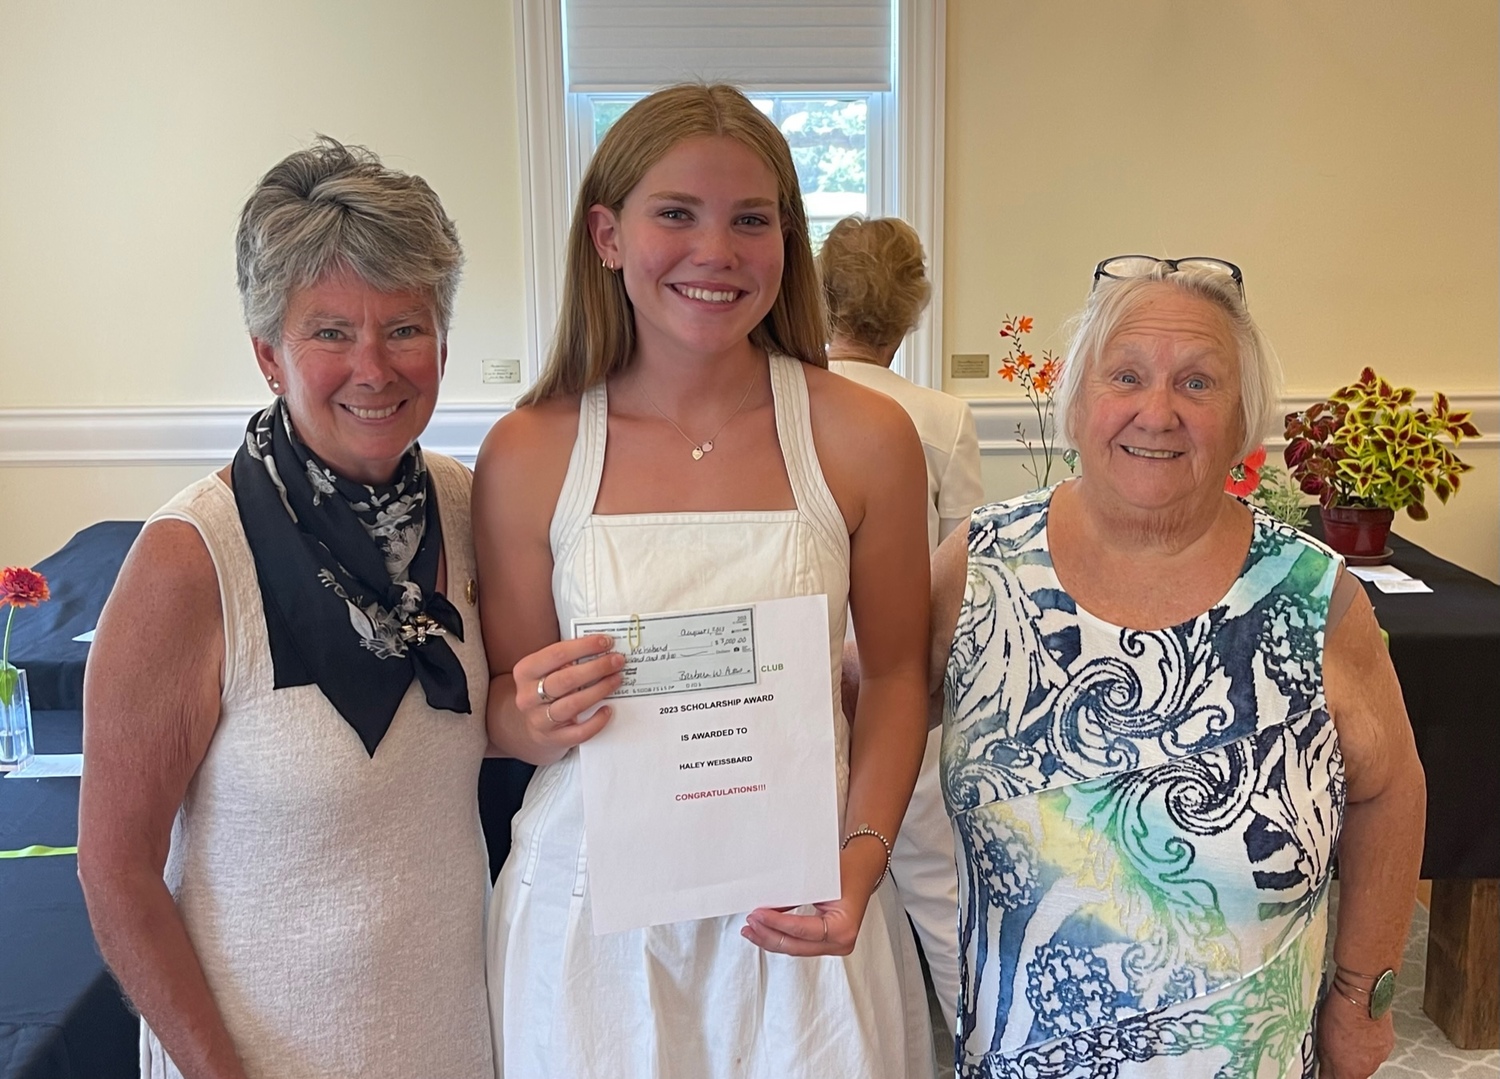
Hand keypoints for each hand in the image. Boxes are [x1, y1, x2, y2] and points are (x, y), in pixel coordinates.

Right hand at [507, 635, 624, 762]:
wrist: (528, 727)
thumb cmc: (543, 690)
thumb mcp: (544, 671)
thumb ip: (565, 660)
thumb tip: (600, 648)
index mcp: (525, 672)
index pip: (556, 654)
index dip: (584, 646)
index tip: (605, 642)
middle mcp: (529, 696)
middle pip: (566, 679)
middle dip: (596, 668)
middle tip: (617, 661)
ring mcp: (540, 720)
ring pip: (573, 705)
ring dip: (599, 690)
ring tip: (617, 680)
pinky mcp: (554, 739)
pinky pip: (579, 732)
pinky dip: (596, 721)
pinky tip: (607, 710)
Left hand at [739, 838, 885, 957]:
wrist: (862, 871)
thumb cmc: (847, 872)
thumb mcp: (819, 881)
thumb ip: (794, 897)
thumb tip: (765, 906)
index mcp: (843, 928)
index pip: (801, 930)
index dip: (775, 923)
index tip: (756, 914)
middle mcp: (841, 942)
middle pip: (796, 946)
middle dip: (769, 936)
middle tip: (750, 923)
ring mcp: (835, 946)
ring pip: (795, 949)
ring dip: (771, 940)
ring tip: (751, 931)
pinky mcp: (827, 944)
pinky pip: (800, 945)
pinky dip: (782, 938)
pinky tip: (765, 933)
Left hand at [1316, 989, 1395, 1078]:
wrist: (1362, 996)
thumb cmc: (1339, 1013)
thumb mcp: (1321, 1040)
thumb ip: (1326, 1062)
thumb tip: (1325, 1071)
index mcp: (1347, 1070)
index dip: (1330, 1074)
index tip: (1327, 1070)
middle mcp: (1366, 1067)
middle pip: (1354, 1072)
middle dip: (1345, 1063)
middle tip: (1337, 1046)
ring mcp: (1379, 1056)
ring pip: (1366, 1060)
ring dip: (1358, 1052)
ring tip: (1349, 1033)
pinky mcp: (1388, 1044)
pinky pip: (1376, 1047)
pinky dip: (1369, 1041)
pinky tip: (1360, 1028)